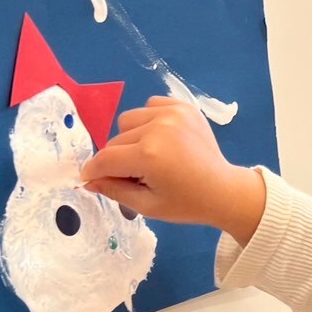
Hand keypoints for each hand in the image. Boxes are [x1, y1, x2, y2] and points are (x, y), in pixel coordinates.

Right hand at [80, 97, 265, 244]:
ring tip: (150, 156)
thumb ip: (114, 190)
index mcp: (149, 155)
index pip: (106, 159)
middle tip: (135, 176)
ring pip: (129, 121)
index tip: (88, 177)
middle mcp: (158, 128)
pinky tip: (162, 140)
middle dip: (117, 160)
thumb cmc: (186, 203)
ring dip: (131, 138)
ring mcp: (172, 114)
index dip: (93, 170)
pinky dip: (148, 121)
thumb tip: (88, 180)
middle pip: (116, 141)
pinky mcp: (183, 106)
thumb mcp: (147, 205)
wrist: (224, 190)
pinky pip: (149, 106)